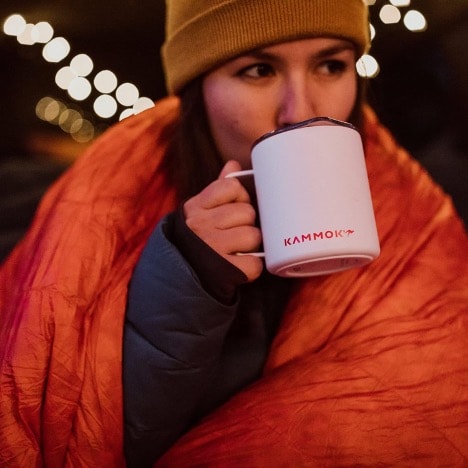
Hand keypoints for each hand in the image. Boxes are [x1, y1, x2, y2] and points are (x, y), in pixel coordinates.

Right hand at [183, 160, 262, 281]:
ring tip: (239, 248)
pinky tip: (241, 264)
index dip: (240, 196)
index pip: (232, 187)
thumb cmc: (197, 238)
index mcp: (196, 207)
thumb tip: (234, 164)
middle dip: (247, 223)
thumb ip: (218, 189)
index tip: (235, 207)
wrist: (180, 275)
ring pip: (253, 236)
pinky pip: (254, 263)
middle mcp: (201, 226)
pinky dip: (252, 266)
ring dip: (251, 244)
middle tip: (236, 231)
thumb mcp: (200, 211)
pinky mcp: (223, 272)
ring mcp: (212, 249)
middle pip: (247, 212)